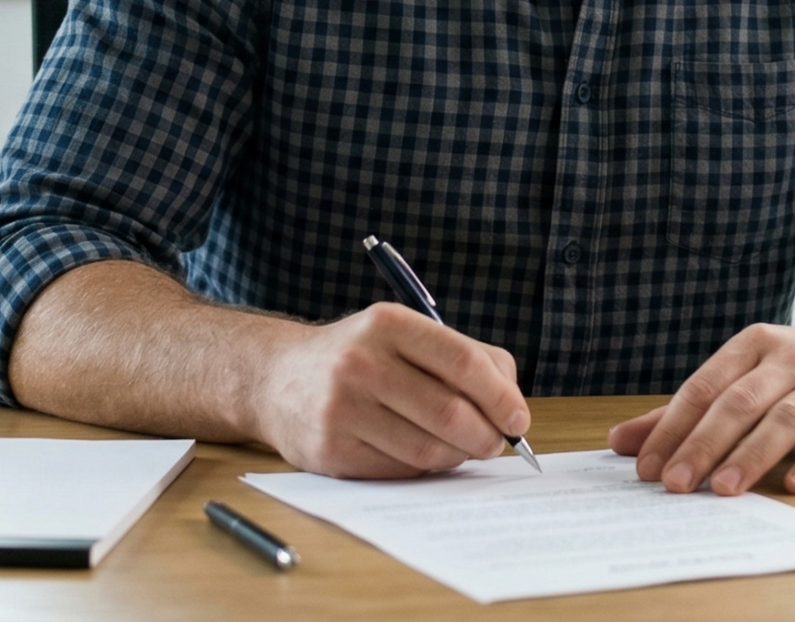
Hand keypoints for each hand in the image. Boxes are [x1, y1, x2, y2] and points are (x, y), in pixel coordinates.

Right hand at [251, 302, 528, 478]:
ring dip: (458, 456)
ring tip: (460, 448)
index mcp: (388, 324)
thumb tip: (511, 405)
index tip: (518, 419)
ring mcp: (342, 409)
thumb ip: (462, 357)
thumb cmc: (359, 357)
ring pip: (428, 450)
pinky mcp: (331, 451)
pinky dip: (424, 469)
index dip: (501, 396)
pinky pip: (400, 471)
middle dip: (486, 435)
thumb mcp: (402, 334)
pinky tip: (422, 453)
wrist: (276, 379)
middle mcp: (362, 363)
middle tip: (495, 442)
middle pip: (450, 413)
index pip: (463, 362)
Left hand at [608, 322, 794, 496]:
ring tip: (724, 489)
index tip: (647, 467)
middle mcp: (794, 357)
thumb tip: (622, 441)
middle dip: (705, 444)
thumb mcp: (748, 377)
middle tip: (677, 485)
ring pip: (788, 418)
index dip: (673, 427)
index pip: (705, 387)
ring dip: (753, 455)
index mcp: (756, 345)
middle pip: (742, 402)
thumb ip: (689, 410)